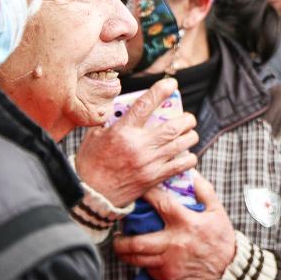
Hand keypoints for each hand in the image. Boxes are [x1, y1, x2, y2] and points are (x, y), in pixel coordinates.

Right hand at [75, 78, 198, 207]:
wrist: (90, 195)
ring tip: (190, 133)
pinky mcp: (155, 178)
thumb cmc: (90, 163)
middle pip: (173, 126)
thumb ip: (110, 119)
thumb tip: (124, 105)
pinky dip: (189, 157)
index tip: (172, 83)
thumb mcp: (95, 135)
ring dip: (190, 135)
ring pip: (182, 144)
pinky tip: (186, 154)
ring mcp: (149, 163)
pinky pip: (181, 165)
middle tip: (188, 118)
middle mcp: (139, 145)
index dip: (161, 90)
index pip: (145, 104)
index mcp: (122, 131)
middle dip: (187, 119)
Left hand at [114, 171, 235, 279]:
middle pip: (137, 242)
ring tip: (120, 244)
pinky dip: (141, 261)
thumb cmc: (220, 237)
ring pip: (136, 259)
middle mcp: (175, 244)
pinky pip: (146, 269)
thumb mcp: (216, 210)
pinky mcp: (167, 276)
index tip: (137, 189)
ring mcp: (169, 263)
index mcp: (187, 223)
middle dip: (121, 238)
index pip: (162, 204)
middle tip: (116, 231)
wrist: (228, 270)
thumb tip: (191, 172)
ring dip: (124, 251)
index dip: (147, 195)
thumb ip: (203, 190)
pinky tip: (139, 255)